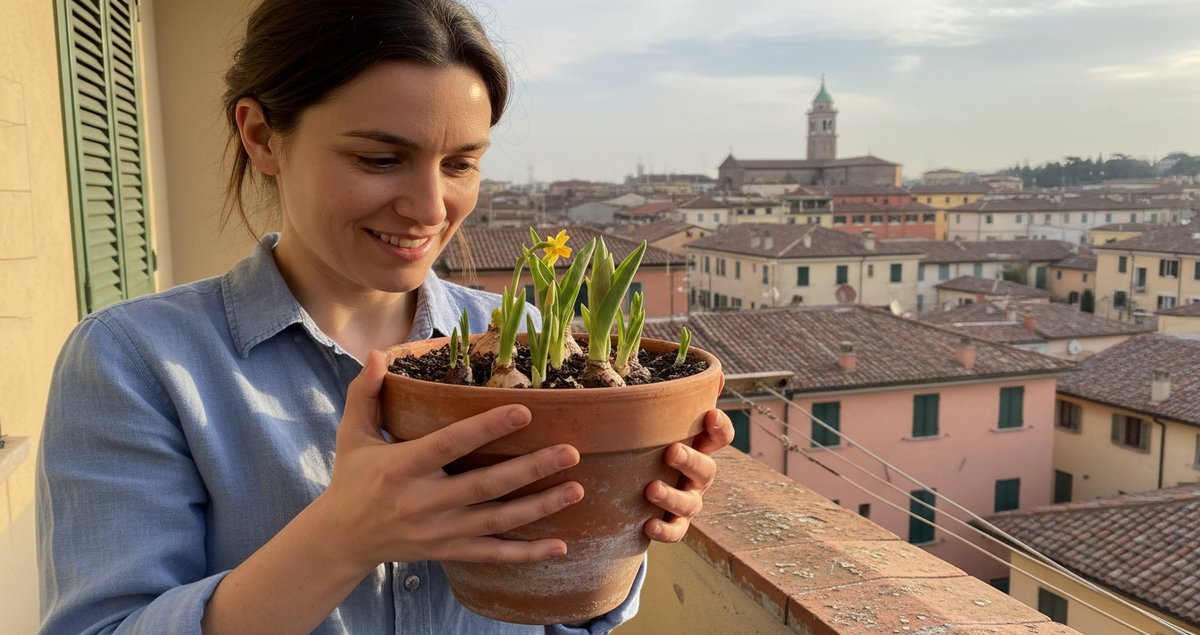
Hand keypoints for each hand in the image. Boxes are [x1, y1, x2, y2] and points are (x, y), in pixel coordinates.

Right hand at [315, 351, 584, 571]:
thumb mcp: (351, 434)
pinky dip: (526, 554)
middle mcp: (423, 503)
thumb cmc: (351, 479)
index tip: (525, 411)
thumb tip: (377, 354)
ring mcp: (438, 532)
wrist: (341, 540)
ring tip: (577, 488)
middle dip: (531, 469)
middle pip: (485, 486)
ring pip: (497, 521)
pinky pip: (492, 554)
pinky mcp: (447, 552)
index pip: (450, 445)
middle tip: (571, 451)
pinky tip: (560, 546)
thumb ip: (364, 394)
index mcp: (401, 468)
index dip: (487, 428)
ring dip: (540, 507)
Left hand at [642, 394, 734, 542]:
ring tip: (650, 489)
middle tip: (671, 451)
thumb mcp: (665, 422)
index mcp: (699, 447)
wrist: (640, 489)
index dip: (719, 427)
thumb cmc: (656, 446)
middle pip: (707, 470)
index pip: (720, 436)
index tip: (709, 415)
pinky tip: (647, 525)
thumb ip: (684, 397)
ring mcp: (688, 501)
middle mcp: (698, 476)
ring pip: (691, 504)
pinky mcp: (673, 524)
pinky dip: (664, 530)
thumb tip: (714, 371)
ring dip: (673, 496)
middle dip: (691, 460)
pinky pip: (676, 531)